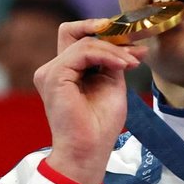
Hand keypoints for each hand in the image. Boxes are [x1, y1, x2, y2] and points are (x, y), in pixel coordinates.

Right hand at [34, 19, 146, 183]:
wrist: (88, 150)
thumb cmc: (99, 126)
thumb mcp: (111, 85)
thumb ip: (113, 62)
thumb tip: (132, 45)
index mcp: (64, 72)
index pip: (78, 39)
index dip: (104, 36)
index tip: (134, 47)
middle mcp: (53, 69)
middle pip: (76, 33)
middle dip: (107, 34)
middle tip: (132, 47)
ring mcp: (50, 72)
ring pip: (84, 42)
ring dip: (113, 50)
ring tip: (132, 62)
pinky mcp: (53, 75)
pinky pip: (83, 52)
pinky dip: (106, 54)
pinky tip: (122, 65)